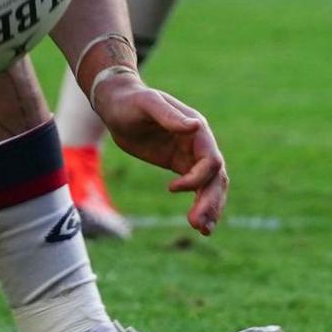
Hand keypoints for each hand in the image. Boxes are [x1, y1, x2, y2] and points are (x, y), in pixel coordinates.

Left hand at [92, 72, 228, 234]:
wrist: (116, 104)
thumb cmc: (130, 101)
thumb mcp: (147, 104)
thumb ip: (169, 116)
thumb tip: (195, 126)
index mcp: (197, 129)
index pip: (211, 160)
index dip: (196, 178)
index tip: (171, 188)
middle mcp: (199, 144)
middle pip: (215, 178)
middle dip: (209, 201)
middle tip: (197, 225)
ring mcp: (191, 156)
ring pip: (210, 186)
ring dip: (209, 208)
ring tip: (202, 230)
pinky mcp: (180, 165)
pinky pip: (197, 188)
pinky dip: (200, 205)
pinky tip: (197, 224)